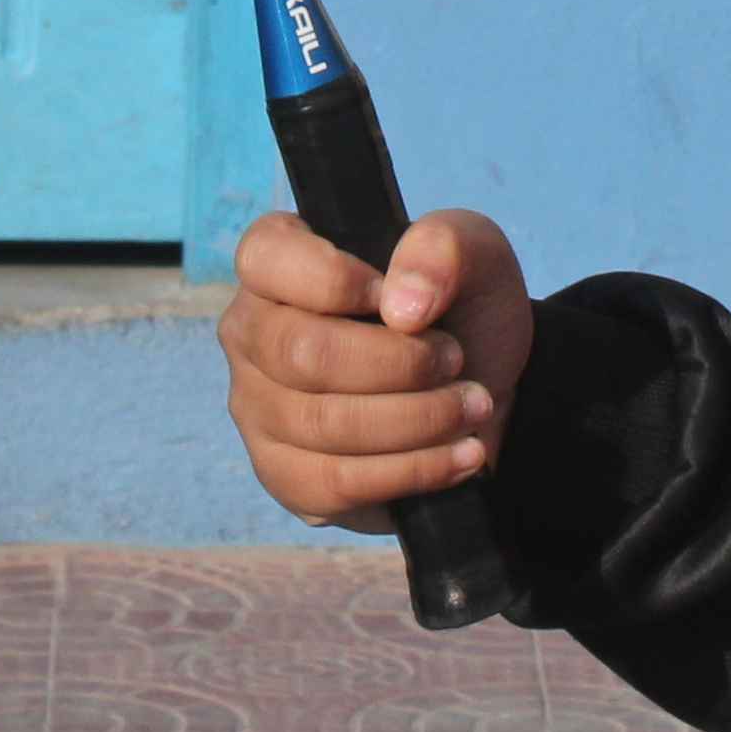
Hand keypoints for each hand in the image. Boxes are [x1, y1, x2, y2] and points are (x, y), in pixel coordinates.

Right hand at [225, 206, 531, 534]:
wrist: (480, 384)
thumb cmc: (459, 307)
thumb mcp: (474, 253)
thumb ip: (443, 248)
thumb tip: (403, 306)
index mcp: (276, 262)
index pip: (265, 259)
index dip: (335, 280)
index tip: (404, 305)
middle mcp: (250, 334)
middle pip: (302, 354)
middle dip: (400, 364)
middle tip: (456, 360)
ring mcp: (257, 409)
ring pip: (324, 424)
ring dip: (418, 419)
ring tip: (472, 407)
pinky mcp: (285, 475)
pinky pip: (336, 483)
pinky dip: (413, 471)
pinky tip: (461, 455)